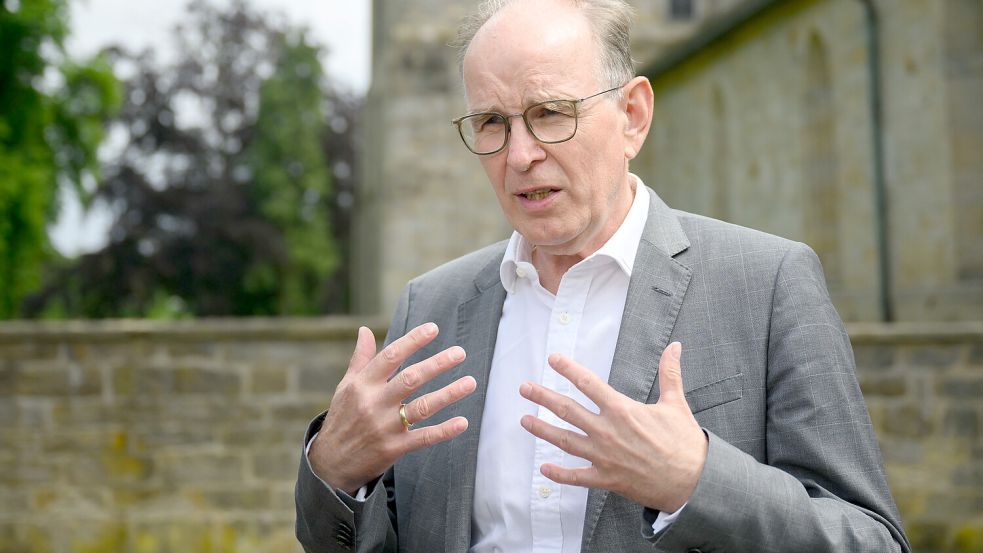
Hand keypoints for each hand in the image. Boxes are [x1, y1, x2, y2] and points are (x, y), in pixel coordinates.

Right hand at [309, 323, 476, 493]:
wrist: (330, 464)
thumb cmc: (343, 418)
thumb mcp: (346, 387)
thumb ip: (360, 359)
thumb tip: (364, 330)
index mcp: (362, 384)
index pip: (391, 356)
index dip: (412, 341)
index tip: (433, 328)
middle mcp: (374, 403)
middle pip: (410, 379)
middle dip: (437, 364)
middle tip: (460, 352)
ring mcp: (385, 427)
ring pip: (422, 407)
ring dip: (448, 394)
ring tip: (471, 382)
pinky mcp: (394, 448)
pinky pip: (423, 438)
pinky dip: (444, 431)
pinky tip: (463, 422)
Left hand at [518, 342, 706, 512]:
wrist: (692, 481)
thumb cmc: (684, 442)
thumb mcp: (675, 403)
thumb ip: (670, 373)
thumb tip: (675, 346)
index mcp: (622, 410)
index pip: (588, 383)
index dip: (568, 369)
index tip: (553, 359)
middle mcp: (607, 431)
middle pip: (568, 410)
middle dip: (543, 397)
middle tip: (524, 388)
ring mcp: (604, 456)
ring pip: (565, 441)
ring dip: (542, 430)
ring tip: (524, 420)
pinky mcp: (606, 479)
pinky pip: (577, 476)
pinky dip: (559, 475)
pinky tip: (543, 469)